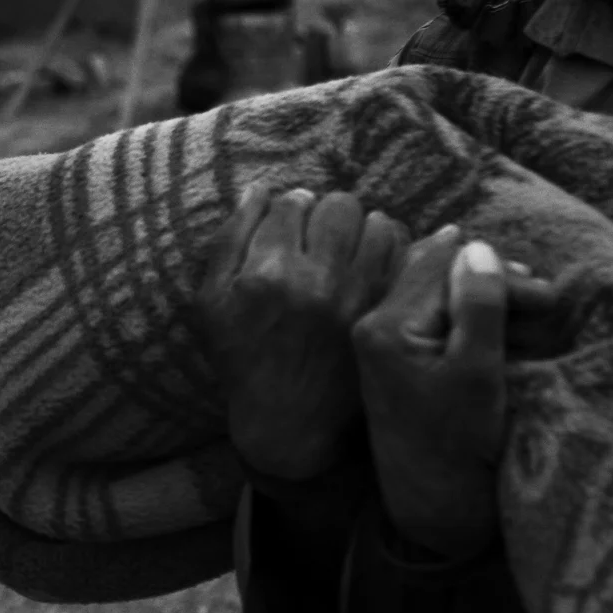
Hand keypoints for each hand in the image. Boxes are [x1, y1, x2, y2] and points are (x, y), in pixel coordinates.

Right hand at [197, 183, 407, 480]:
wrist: (288, 423)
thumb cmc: (243, 360)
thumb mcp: (210, 303)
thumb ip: (230, 240)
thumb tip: (261, 190)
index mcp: (265, 275)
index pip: (291, 203)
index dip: (291, 209)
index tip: (291, 226)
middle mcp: (314, 282)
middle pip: (338, 205)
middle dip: (328, 213)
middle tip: (321, 235)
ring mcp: (356, 297)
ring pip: (377, 223)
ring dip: (363, 228)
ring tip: (348, 247)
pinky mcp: (384, 312)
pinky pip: (402, 254)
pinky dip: (391, 249)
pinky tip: (372, 263)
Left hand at [351, 230, 524, 561]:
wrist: (433, 507)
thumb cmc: (458, 445)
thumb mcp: (477, 372)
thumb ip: (478, 306)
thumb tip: (477, 245)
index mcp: (385, 327)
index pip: (443, 266)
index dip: (499, 273)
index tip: (546, 298)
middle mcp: (372, 328)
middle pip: (437, 276)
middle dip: (494, 282)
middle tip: (544, 302)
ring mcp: (380, 345)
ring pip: (438, 296)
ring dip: (486, 299)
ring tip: (532, 314)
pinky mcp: (394, 362)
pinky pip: (434, 320)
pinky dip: (472, 318)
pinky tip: (505, 331)